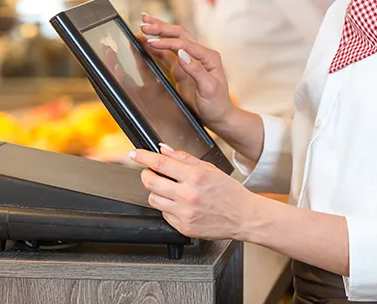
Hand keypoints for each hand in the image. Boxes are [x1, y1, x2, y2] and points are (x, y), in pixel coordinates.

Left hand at [130, 144, 257, 240]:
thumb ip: (184, 158)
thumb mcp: (209, 168)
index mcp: (195, 176)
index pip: (160, 163)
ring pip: (153, 199)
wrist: (243, 216)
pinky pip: (164, 214)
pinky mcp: (184, 227)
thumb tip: (164, 149)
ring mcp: (184, 213)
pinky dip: (167, 207)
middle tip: (151, 172)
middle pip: (150, 182)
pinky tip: (180, 204)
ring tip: (168, 189)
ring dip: (156, 191)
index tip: (133, 153)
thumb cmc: (229, 191)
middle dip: (146, 174)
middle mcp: (188, 195)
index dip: (143, 156)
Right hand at [139, 13, 234, 128]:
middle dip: (161, 28)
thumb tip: (181, 54)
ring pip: (173, 41)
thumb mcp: (209, 88)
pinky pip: (167, 55)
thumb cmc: (217, 104)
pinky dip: (157, 48)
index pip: (184, 44)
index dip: (167, 42)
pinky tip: (146, 43)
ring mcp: (190, 60)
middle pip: (179, 35)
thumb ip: (196, 70)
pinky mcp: (182, 68)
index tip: (152, 42)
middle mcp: (200, 55)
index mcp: (208, 57)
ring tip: (143, 26)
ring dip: (158, 33)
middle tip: (144, 24)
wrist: (218, 116)